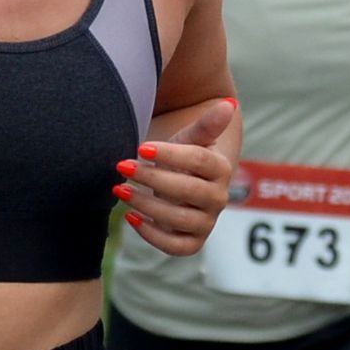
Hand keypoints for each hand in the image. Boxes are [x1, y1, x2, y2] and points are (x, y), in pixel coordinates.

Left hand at [120, 99, 235, 254]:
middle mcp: (218, 198)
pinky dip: (152, 236)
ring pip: (179, 220)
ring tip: (120, 190)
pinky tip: (130, 217)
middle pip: (188, 191)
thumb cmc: (184, 157)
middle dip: (153, 179)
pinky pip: (176, 247)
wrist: (185, 183)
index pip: (198, 160)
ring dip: (146, 205)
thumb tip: (229, 103)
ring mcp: (206, 222)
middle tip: (122, 167)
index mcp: (220, 169)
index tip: (141, 148)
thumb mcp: (191, 138)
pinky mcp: (193, 242)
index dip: (170, 154)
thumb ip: (207, 124)